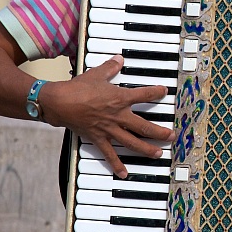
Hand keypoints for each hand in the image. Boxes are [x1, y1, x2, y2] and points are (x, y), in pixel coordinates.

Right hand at [42, 55, 173, 177]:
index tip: (165, 92)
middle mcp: (118, 115)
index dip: (156, 93)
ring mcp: (110, 129)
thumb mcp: (96, 74)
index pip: (144, 95)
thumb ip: (110, 67)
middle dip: (160, 132)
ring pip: (132, 142)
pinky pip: (109, 154)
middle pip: (145, 126)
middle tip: (171, 136)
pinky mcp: (99, 138)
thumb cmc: (77, 88)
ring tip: (158, 153)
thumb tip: (119, 58)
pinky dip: (116, 164)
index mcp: (120, 98)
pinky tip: (124, 173)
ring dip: (147, 149)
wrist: (60, 102)